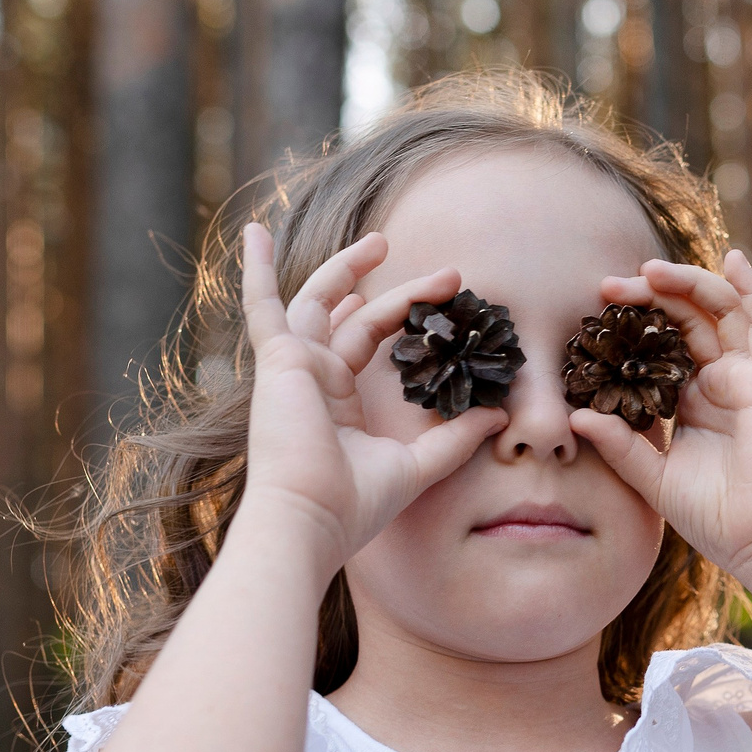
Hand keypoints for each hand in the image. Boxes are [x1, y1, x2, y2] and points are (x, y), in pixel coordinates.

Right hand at [237, 225, 503, 569]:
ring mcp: (292, 367)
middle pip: (353, 318)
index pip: (367, 342)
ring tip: (382, 241)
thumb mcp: (416, 465)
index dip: (403, 319)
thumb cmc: (354, 504)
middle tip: (448, 275)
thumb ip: (454, 439)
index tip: (446, 302)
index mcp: (337, 401)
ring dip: (346, 268)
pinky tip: (254, 232)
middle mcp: (312, 379)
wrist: (311, 519)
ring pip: (317, 301)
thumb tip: (498, 415)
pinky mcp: (278, 361)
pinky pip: (261, 306)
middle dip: (396, 292)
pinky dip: (256, 269)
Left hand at [568, 250, 751, 591]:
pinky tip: (734, 259)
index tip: (594, 310)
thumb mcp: (654, 479)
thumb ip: (621, 446)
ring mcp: (748, 376)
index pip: (663, 344)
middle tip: (607, 286)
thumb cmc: (716, 518)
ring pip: (722, 311)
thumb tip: (576, 417)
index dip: (632, 324)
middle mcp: (722, 381)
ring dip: (689, 284)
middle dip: (650, 296)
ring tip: (650, 269)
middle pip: (687, 319)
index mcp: (694, 400)